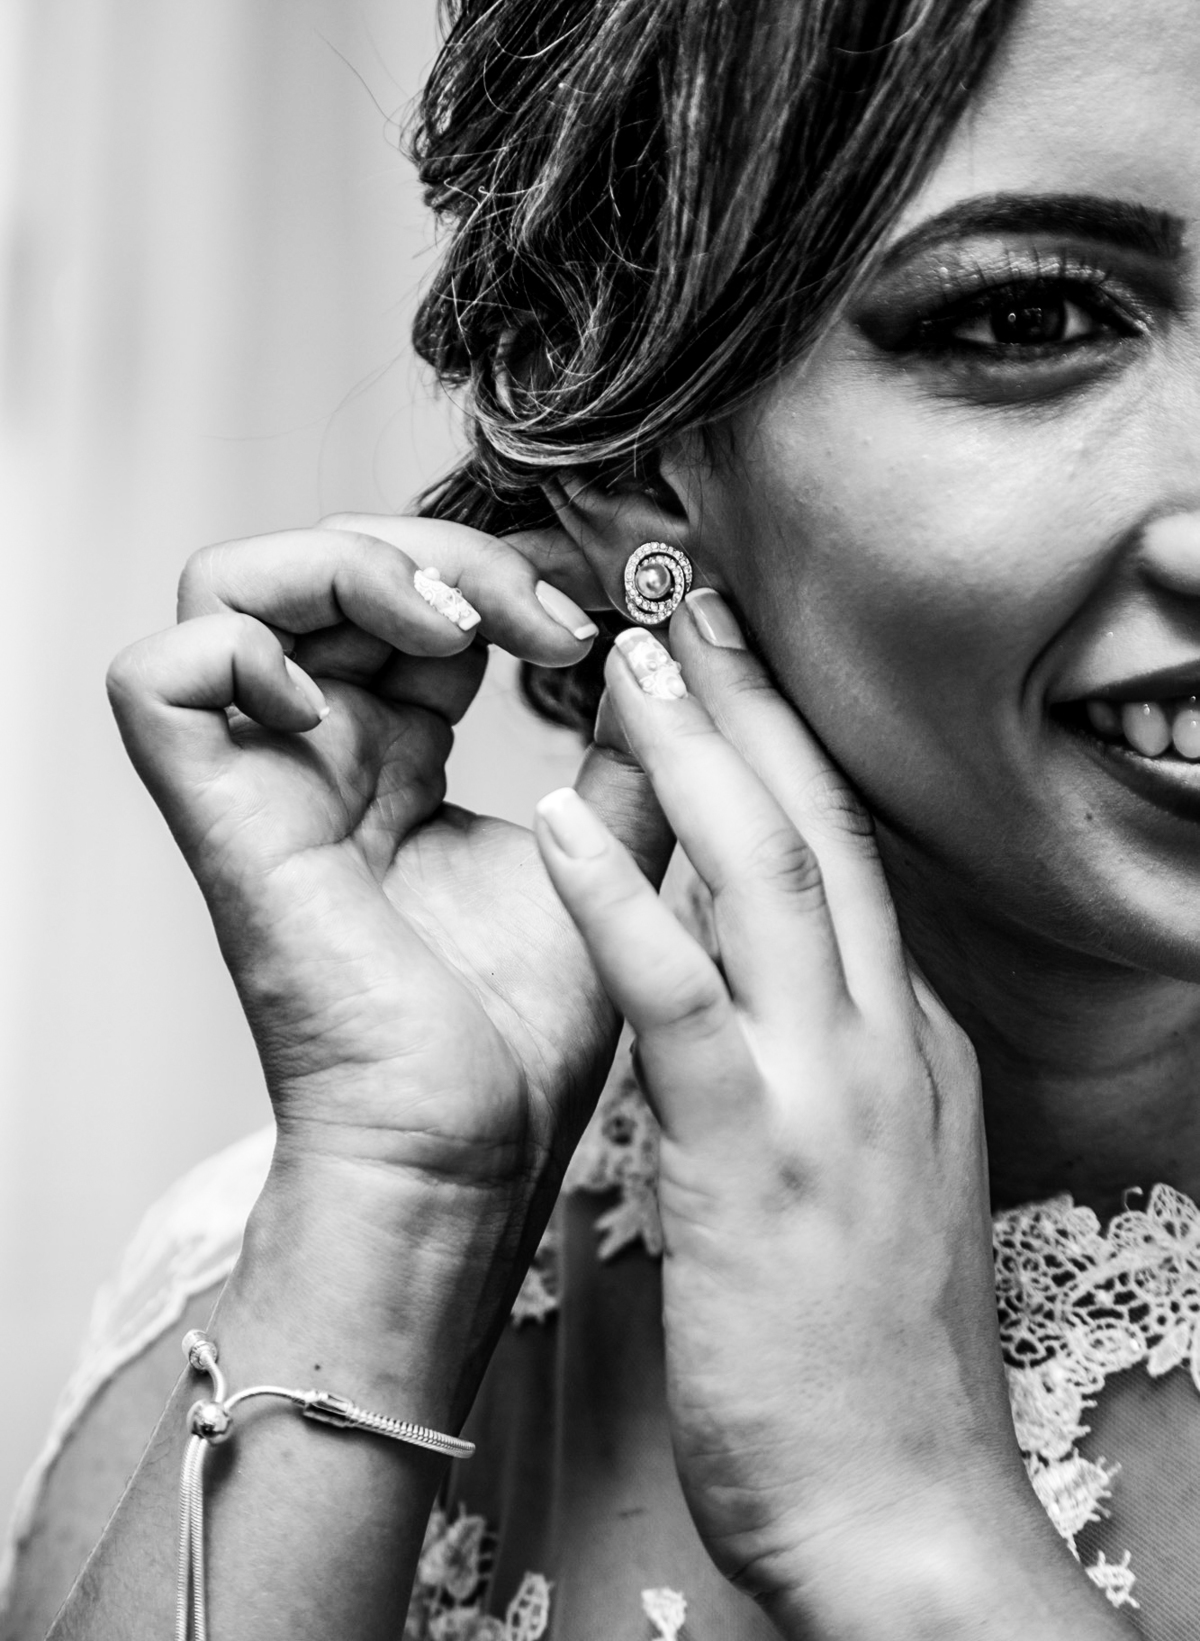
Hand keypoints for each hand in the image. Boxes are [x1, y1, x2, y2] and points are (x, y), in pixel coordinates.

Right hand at [107, 516, 669, 1306]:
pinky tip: (349, 701)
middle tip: (548, 617)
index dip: (498, 571)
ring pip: (232, 585)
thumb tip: (660, 643)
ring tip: (457, 630)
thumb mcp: (601, 853)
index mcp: (394, 756)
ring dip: (354, 567)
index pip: (408, 595)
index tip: (604, 614)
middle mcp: (318, 753)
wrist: (471, 1151)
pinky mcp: (220, 818)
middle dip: (444, 553)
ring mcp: (262, 780)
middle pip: (325, 564)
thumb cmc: (521, 1036)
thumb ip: (629, 749)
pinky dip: (240, 647)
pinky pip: (160, 677)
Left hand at [534, 594, 1131, 1638]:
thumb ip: (835, 1075)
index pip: (843, 857)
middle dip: (751, 698)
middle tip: (682, 591)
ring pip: (772, 871)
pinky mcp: (757, 1154)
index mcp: (903, 1040)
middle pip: (822, 825)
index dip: (781, 746)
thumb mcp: (867, 1180)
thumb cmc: (865, 1358)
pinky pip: (684, 996)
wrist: (905, 1512)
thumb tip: (775, 1004)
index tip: (722, 665)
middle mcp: (883, 1036)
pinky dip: (624, 897)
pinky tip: (563, 820)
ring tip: (628, 648)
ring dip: (697, 748)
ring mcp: (830, 1089)